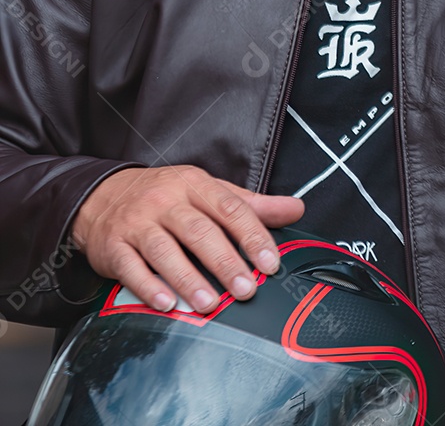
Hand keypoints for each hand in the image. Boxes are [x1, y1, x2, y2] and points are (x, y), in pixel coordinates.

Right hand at [71, 166, 303, 312]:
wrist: (104, 196)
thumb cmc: (168, 198)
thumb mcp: (209, 192)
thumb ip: (252, 205)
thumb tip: (296, 208)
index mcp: (195, 184)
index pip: (230, 208)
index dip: (252, 235)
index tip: (271, 263)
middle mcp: (166, 200)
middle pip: (200, 231)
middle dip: (225, 262)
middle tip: (247, 289)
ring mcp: (138, 222)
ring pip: (165, 250)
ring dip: (188, 279)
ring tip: (209, 303)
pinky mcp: (114, 245)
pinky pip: (131, 267)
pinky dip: (149, 286)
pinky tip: (166, 304)